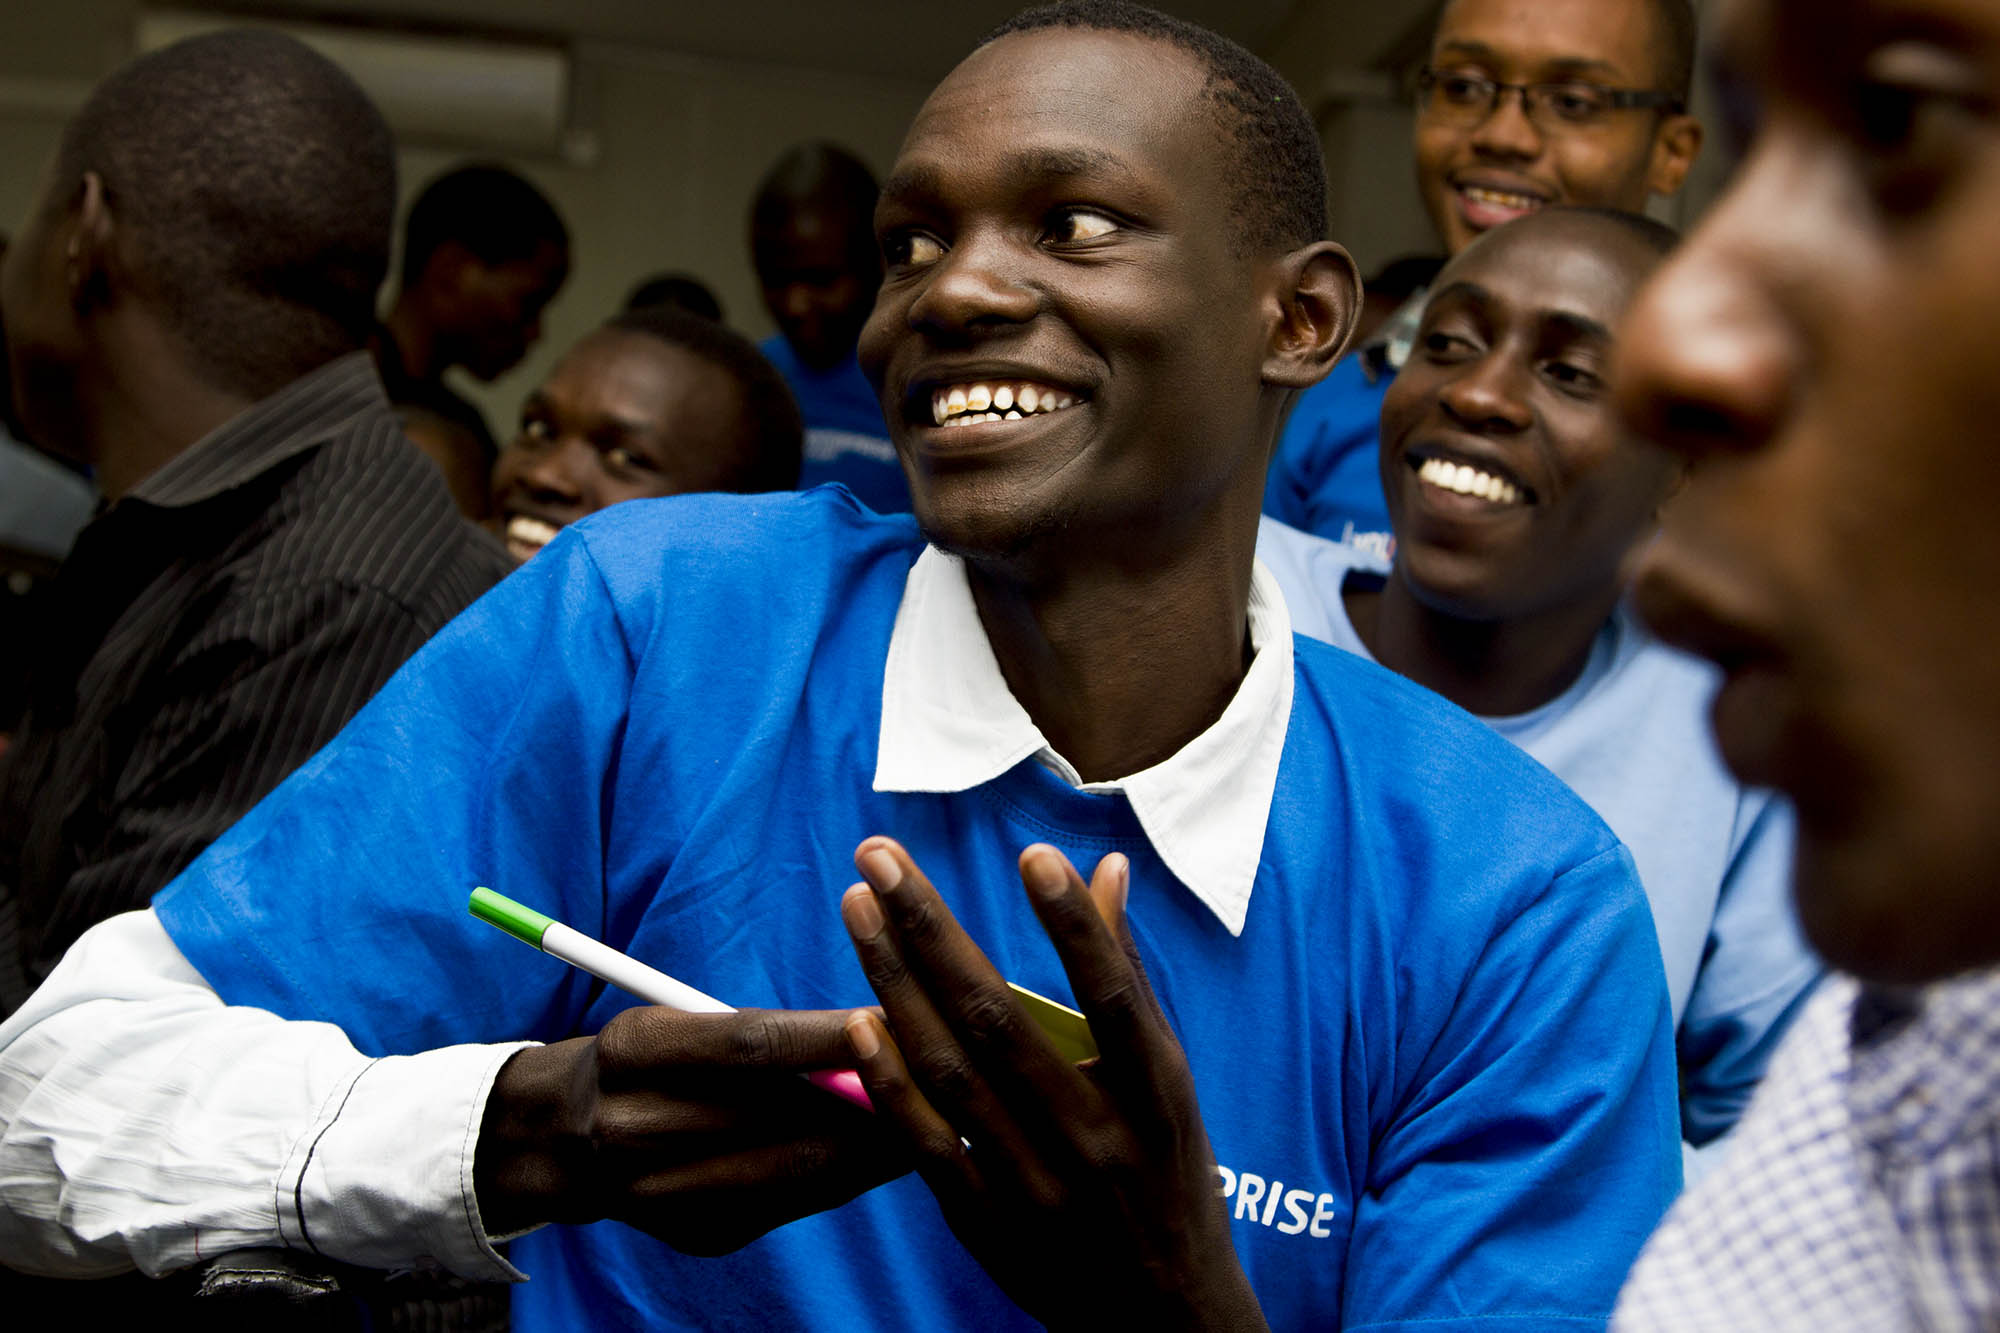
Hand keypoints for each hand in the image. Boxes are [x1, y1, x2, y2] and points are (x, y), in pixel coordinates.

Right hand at [474, 1005, 908, 1253]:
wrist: (560, 1142)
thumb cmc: (643, 1058)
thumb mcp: (672, 1020)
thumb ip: (753, 1034)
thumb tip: (865, 1034)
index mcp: (630, 1052)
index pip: (745, 1043)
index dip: (822, 1037)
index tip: (889, 1018)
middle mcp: (635, 1127)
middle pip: (779, 1118)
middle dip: (869, 1097)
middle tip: (941, 1073)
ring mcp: (662, 1194)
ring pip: (794, 1171)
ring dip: (872, 1146)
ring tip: (934, 1115)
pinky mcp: (695, 1234)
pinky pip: (790, 1204)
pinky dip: (844, 1177)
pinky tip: (889, 1154)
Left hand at [840, 838, 1265, 1331]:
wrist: (1162, 1319)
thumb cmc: (1167, 1174)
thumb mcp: (1168, 1083)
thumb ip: (1128, 973)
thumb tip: (1106, 867)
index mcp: (1157, 1095)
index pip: (1113, 996)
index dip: (1073, 927)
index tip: (1030, 853)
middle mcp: (1099, 1138)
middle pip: (1001, 1019)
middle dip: (931, 928)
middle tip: (880, 855)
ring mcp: (1041, 1187)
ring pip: (953, 1072)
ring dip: (895, 982)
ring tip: (858, 908)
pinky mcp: (993, 1226)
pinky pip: (930, 1146)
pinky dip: (892, 1085)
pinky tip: (859, 1021)